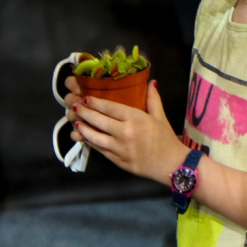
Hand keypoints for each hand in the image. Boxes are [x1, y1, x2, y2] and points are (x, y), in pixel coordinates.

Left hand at [68, 80, 188, 182]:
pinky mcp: (117, 161)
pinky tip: (85, 137)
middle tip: (75, 107)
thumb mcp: (160, 116)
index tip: (86, 98)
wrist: (170, 164)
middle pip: (98, 121)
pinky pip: (100, 150)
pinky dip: (91, 143)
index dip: (95, 102)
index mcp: (135, 119)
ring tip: (76, 122)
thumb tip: (150, 82)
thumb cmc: (165, 139)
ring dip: (83, 129)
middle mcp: (125, 133)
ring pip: (95, 137)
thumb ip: (152, 98)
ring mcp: (119, 148)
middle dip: (84, 113)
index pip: (110, 108)